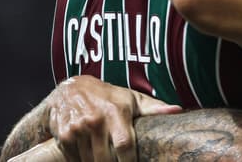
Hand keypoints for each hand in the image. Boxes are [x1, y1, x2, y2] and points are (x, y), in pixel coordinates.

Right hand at [46, 75, 181, 161]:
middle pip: (105, 159)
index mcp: (116, 111)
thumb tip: (178, 111)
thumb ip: (154, 108)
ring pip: (89, 161)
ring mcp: (77, 128)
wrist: (70, 88)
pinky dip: (81, 161)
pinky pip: (74, 159)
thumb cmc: (108, 96)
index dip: (129, 161)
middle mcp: (95, 119)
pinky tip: (88, 154)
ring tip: (104, 157)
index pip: (124, 145)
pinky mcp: (63, 135)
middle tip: (118, 161)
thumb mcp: (131, 99)